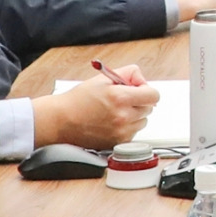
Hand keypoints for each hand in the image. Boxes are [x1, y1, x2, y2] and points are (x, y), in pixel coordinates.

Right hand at [36, 72, 159, 149]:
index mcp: (121, 97)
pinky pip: (132, 133)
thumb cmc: (79, 100)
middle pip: (149, 109)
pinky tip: (111, 122)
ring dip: (134, 116)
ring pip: (142, 122)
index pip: (154, 95)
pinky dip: (127, 128)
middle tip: (123, 100)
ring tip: (115, 112)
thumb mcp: (103, 78)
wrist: (61, 121)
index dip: (147, 91)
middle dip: (139, 102)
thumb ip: (128, 73)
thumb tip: (142, 80)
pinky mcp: (117, 143)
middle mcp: (123, 116)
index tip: (139, 90)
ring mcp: (121, 132)